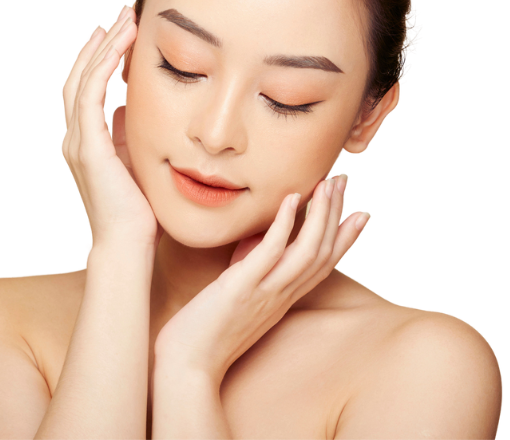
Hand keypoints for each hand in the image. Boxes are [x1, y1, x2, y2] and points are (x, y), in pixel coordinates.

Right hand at [60, 4, 162, 249]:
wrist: (127, 244)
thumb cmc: (135, 209)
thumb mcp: (129, 162)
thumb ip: (122, 135)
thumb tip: (126, 108)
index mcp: (83, 141)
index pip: (86, 89)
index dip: (99, 59)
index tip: (120, 34)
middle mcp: (74, 138)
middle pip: (80, 77)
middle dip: (101, 43)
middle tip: (121, 16)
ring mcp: (77, 142)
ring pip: (83, 80)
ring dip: (103, 47)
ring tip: (123, 20)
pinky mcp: (88, 147)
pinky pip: (92, 95)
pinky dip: (104, 67)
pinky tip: (121, 45)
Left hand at [153, 174, 370, 383]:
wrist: (187, 368)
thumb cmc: (207, 332)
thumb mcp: (239, 298)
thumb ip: (253, 272)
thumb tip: (255, 243)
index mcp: (283, 298)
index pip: (324, 265)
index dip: (346, 238)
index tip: (361, 212)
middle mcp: (281, 296)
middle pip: (322, 252)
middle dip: (336, 213)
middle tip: (344, 180)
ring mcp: (264, 293)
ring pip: (307, 251)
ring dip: (320, 214)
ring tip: (327, 182)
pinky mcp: (240, 289)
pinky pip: (270, 253)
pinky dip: (284, 225)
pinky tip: (290, 198)